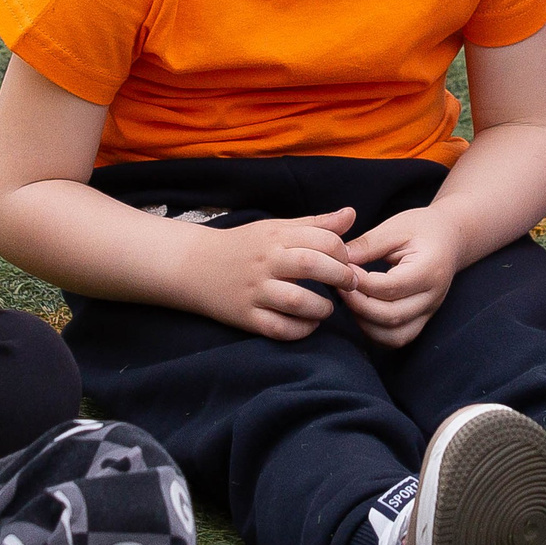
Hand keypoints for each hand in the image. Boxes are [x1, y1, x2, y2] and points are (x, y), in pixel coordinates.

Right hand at [195, 210, 364, 340]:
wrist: (194, 266)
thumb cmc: (244, 246)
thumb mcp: (276, 228)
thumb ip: (315, 224)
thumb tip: (351, 214)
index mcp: (276, 237)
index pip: (321, 239)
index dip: (343, 252)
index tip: (348, 262)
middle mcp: (266, 262)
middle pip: (311, 266)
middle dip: (340, 276)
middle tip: (350, 284)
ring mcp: (254, 291)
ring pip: (296, 301)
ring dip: (321, 308)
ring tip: (327, 308)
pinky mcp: (245, 317)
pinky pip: (278, 329)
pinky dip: (300, 330)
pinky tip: (308, 324)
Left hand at [339, 206, 463, 348]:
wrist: (449, 238)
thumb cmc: (422, 229)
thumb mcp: (395, 227)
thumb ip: (368, 244)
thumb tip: (339, 259)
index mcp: (430, 270)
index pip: (390, 287)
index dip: (361, 282)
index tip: (343, 268)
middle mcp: (433, 297)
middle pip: (391, 316)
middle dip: (358, 304)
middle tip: (340, 285)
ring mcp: (429, 312)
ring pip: (394, 336)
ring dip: (365, 323)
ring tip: (350, 299)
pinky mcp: (422, 321)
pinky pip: (396, 339)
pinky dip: (375, 332)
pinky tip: (361, 312)